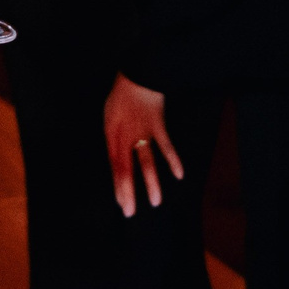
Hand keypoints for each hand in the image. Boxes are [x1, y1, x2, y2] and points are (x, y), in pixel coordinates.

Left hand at [104, 73, 182, 215]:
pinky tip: (179, 174)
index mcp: (112, 136)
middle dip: (128, 192)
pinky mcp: (158, 126)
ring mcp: (143, 132)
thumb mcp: (109, 118)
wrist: (136, 76)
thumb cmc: (121, 98)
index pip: (115, 167)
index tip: (122, 204)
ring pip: (147, 161)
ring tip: (156, 202)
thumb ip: (114, 140)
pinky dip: (173, 159)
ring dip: (151, 182)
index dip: (118, 187)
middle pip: (126, 169)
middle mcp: (126, 137)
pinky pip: (166, 145)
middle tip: (130, 212)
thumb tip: (117, 161)